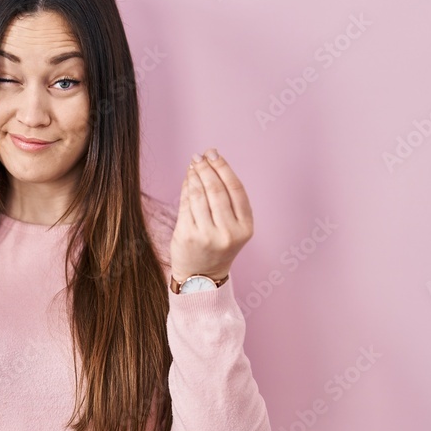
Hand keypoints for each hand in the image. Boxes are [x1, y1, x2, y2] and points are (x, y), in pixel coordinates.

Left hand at [170, 149, 252, 282]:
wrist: (201, 277)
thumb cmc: (218, 246)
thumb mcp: (233, 227)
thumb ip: (227, 200)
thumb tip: (210, 163)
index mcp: (245, 228)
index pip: (235, 189)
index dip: (224, 168)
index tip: (214, 153)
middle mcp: (228, 232)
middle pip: (216, 190)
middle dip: (207, 168)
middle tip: (200, 156)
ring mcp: (207, 235)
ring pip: (199, 195)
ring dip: (195, 176)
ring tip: (193, 165)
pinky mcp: (188, 236)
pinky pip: (185, 205)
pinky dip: (186, 188)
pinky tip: (187, 180)